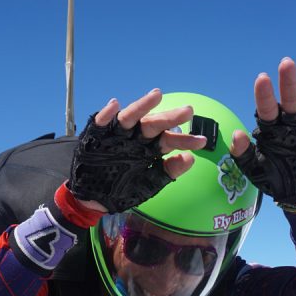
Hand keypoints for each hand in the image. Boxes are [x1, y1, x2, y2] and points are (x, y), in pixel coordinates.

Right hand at [68, 88, 208, 212]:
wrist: (93, 200)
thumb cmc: (122, 190)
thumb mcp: (149, 184)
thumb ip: (168, 172)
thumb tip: (190, 159)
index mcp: (149, 149)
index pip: (169, 140)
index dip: (185, 140)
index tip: (201, 141)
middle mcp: (135, 138)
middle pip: (154, 124)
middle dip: (170, 117)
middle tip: (188, 111)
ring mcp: (117, 135)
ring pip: (130, 117)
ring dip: (142, 106)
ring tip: (156, 95)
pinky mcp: (97, 136)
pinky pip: (101, 123)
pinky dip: (107, 114)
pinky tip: (114, 104)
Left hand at [232, 58, 295, 206]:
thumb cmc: (275, 180)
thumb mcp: (256, 170)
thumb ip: (244, 154)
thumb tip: (237, 134)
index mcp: (273, 130)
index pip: (267, 110)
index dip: (264, 95)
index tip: (262, 78)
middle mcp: (293, 125)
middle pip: (291, 100)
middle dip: (289, 82)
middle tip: (286, 63)